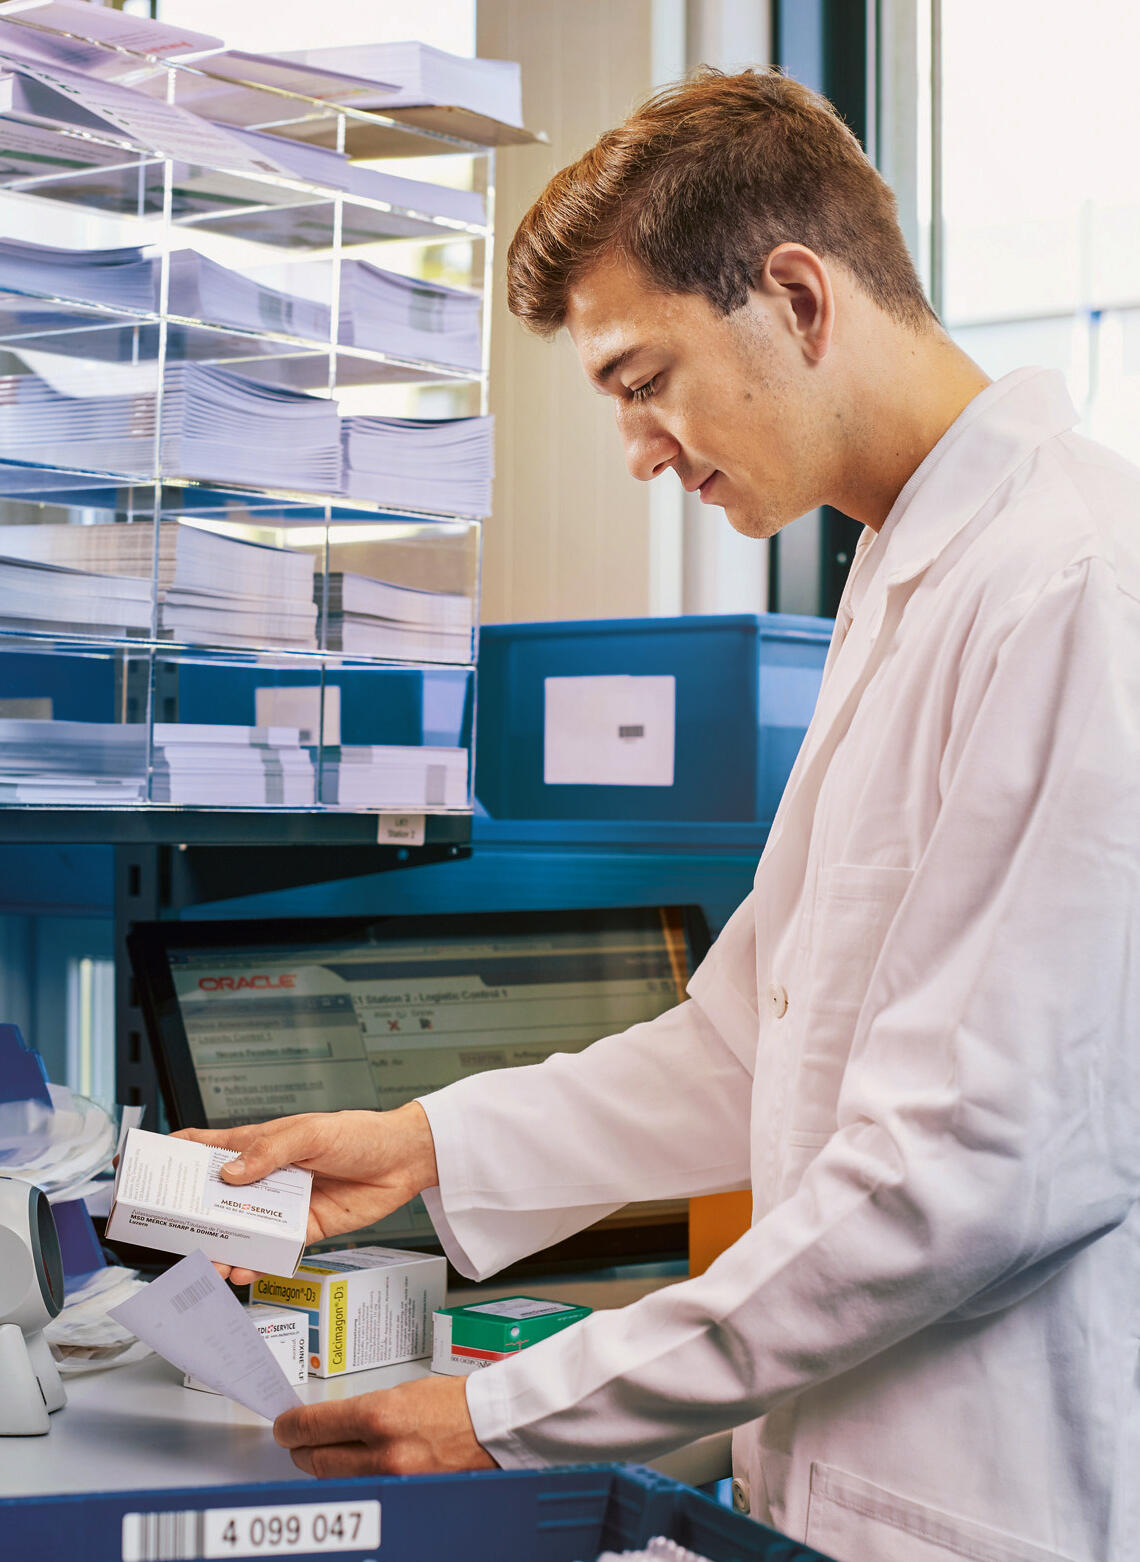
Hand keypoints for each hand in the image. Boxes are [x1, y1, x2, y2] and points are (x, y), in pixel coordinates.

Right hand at [173, 1103, 438, 1284]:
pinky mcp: (304, 1231)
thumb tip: (230, 1174)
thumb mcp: (310, 1133)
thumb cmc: (358, 1134)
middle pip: (215, 1199)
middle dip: (190, 1217)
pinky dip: (254, 1263)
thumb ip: (269, 1153)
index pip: (206, 1148)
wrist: (404, 1159)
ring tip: (210, 1264)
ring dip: (222, 1249)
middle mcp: (265, 1177)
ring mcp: (283, 1206)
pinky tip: (243, 1272)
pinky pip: (271, 1251)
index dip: (173, 1156)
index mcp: (259, 1145)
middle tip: (171, 1235)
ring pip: (241, 1231)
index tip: (140, 1169)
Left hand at [274, 1375, 496, 1477]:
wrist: (493, 1426)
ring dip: (323, 1466)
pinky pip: (363, 1491)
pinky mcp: (403, 1498)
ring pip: (336, 1480)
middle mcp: (382, 1454)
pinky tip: (351, 1469)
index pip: (313, 1426)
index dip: (291, 1427)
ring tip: (321, 1453)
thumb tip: (333, 1421)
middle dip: (300, 1449)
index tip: (285, 1425)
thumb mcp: (402, 1392)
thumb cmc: (455, 1403)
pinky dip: (351, 1481)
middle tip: (295, 1440)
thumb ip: (364, 1409)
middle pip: (317, 1459)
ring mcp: (393, 1482)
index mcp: (380, 1416)